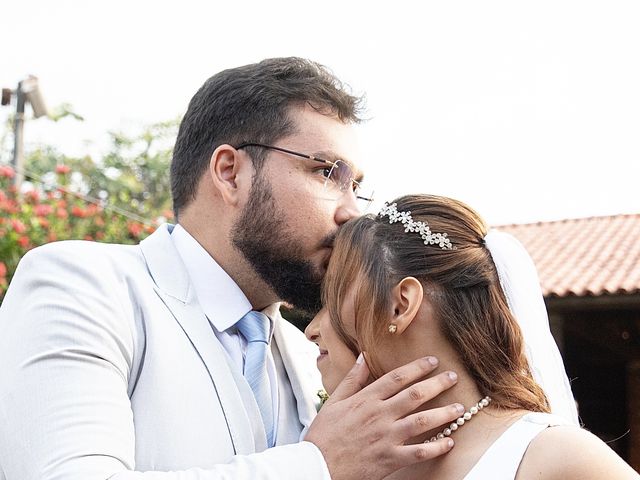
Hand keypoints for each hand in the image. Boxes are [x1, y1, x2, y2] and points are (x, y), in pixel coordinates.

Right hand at [305, 355, 459, 479]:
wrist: (316, 466)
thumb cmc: (324, 435)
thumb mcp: (334, 402)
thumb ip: (352, 380)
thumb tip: (362, 357)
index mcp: (366, 400)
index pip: (397, 378)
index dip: (417, 368)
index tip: (432, 361)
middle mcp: (380, 415)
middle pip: (415, 395)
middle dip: (437, 384)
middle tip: (453, 378)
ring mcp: (386, 437)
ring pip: (422, 421)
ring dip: (443, 413)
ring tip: (459, 407)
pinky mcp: (390, 459)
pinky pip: (419, 452)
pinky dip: (436, 447)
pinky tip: (449, 442)